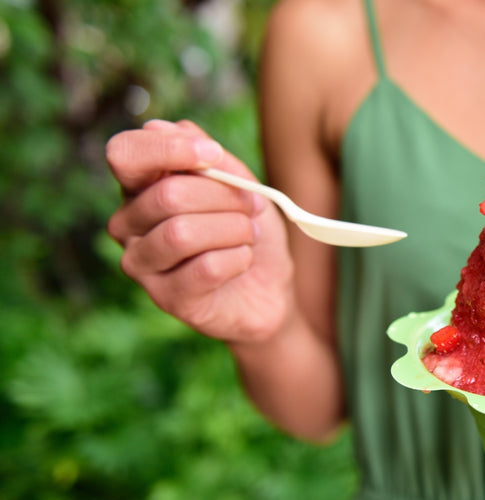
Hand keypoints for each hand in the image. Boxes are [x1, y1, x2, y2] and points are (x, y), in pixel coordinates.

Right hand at [106, 119, 293, 343]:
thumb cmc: (248, 232)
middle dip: (226, 196)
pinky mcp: (165, 298)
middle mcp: (128, 224)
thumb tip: (161, 127)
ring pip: (182, 233)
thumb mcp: (241, 185)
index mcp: (141, 187)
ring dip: (233, 229)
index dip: (168, 149)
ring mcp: (141, 263)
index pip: (125, 154)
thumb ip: (209, 157)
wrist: (268, 290)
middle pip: (168, 194)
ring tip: (249, 234)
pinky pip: (204, 268)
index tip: (213, 154)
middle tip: (253, 207)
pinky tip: (243, 260)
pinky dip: (238, 258)